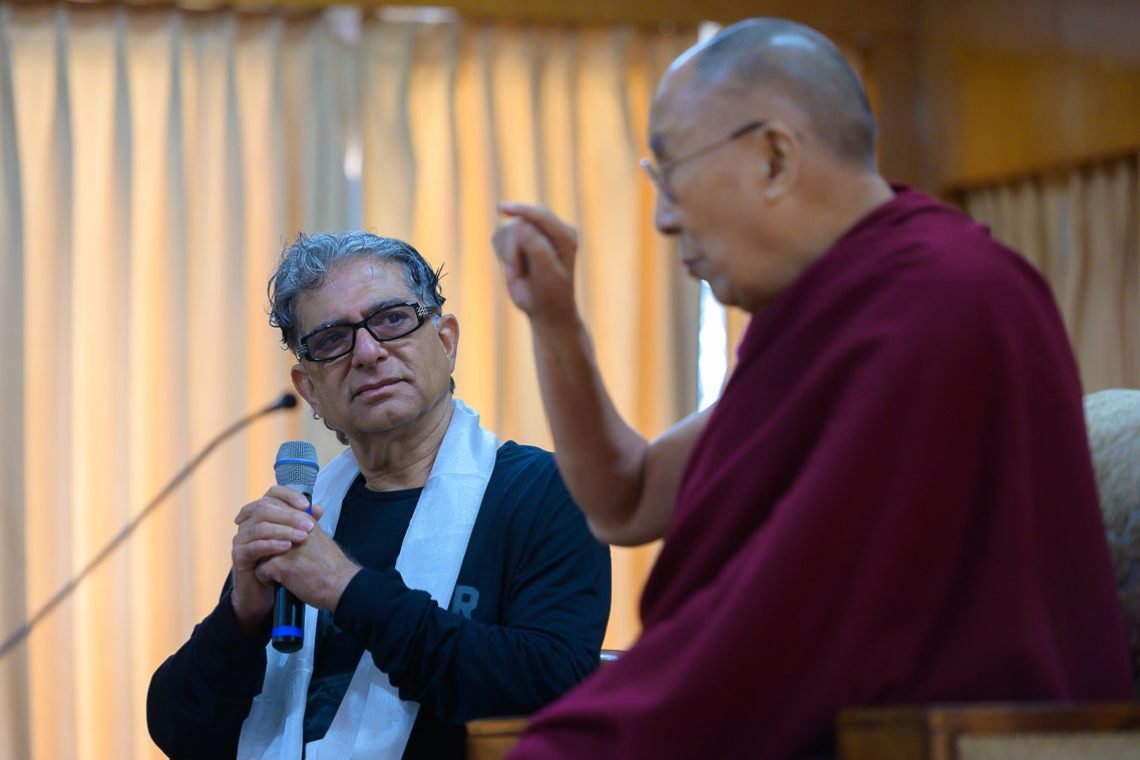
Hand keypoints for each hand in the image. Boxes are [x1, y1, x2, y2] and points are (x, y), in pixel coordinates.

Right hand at [229, 485, 323, 630]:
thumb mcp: (294, 542)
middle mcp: (248, 522)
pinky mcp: (238, 556)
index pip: (272, 493)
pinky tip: (287, 547)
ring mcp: (241, 539)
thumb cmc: (281, 563)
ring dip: (283, 530)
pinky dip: (272, 545)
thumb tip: (318, 508)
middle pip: (266, 508)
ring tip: (302, 537)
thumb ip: (304, 525)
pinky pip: (254, 547)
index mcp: (262, 514)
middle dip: (290, 516)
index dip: (289, 495)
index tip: (307, 505)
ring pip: (260, 527)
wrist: (265, 593)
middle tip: (309, 526)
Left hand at [254, 521, 361, 612]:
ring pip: (259, 550)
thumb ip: (306, 527)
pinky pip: (260, 570)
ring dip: (264, 560)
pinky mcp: (280, 565)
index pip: (276, 511)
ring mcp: (285, 547)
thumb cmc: (332, 565)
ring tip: (273, 569)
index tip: (268, 535)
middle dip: (261, 542)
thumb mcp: (321, 538)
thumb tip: (294, 523)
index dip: (268, 524)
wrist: (342, 584)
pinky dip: (266, 578)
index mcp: (304, 521)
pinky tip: (277, 582)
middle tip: (266, 555)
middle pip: (264, 530)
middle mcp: (293, 530)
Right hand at [493, 202, 579, 324]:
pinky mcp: (518, 238)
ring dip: (507, 254)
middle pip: (521, 222)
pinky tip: (513, 268)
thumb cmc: (551, 294)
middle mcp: (551, 229)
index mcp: (566, 235)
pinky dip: (501, 253)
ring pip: (507, 228)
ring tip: (518, 273)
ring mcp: (534, 232)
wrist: (546, 309)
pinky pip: (499, 235)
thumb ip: (537, 249)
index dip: (522, 210)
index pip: (542, 216)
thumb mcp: (548, 274)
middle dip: (513, 248)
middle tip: (517, 274)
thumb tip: (520, 224)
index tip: (501, 208)